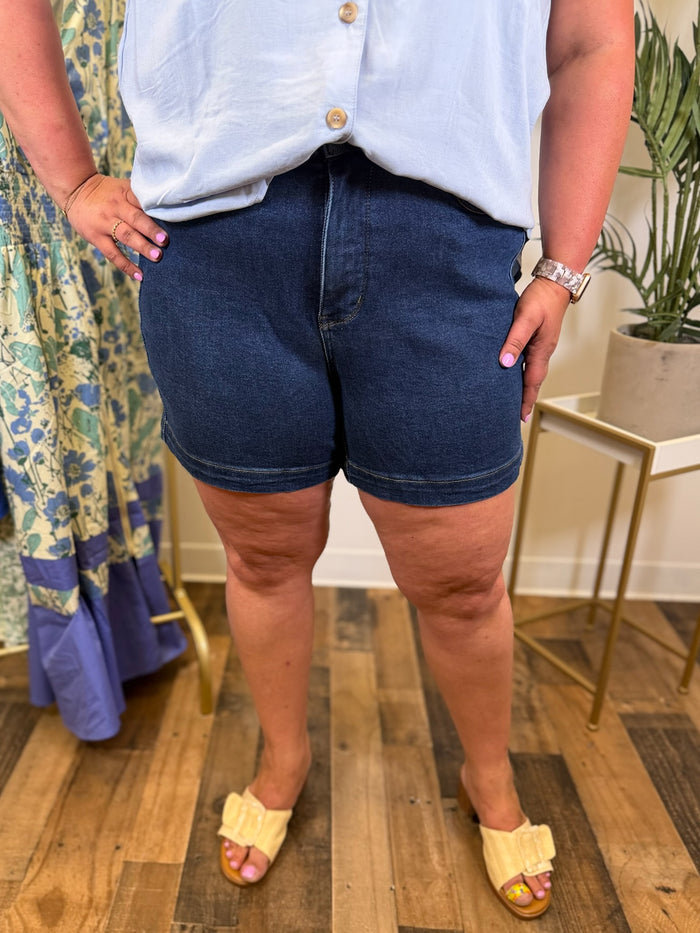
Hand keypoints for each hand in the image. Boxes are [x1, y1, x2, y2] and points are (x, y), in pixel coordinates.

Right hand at [64, 174, 167, 279]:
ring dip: (142, 247)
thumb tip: (168, 211)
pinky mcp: (97, 237)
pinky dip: (127, 265)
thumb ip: (140, 198)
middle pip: (135, 218)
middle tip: (165, 241)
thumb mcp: (122, 188)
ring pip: (126, 236)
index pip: (142, 200)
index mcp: (124, 193)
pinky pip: (113, 254)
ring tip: (157, 256)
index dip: (155, 210)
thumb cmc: (107, 192)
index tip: (170, 218)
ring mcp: (105, 223)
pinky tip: (140, 275)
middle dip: (151, 230)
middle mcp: (116, 207)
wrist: (75, 190)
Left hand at [499, 276, 570, 421]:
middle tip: (516, 416)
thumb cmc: (541, 299)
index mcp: (541, 351)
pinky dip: (522, 372)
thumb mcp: (525, 318)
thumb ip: (515, 340)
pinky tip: (514, 373)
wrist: (555, 283)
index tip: (520, 418)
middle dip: (526, 399)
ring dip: (524, 387)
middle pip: (534, 381)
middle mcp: (543, 352)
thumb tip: (505, 363)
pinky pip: (530, 361)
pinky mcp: (537, 339)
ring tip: (513, 400)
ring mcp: (541, 346)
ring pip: (532, 372)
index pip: (532, 382)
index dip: (526, 400)